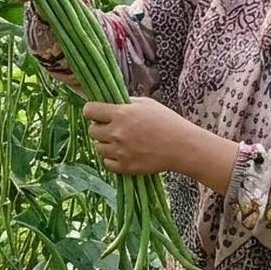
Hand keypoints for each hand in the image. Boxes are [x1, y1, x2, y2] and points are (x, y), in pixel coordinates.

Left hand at [84, 98, 238, 193]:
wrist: (181, 146)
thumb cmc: (166, 121)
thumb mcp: (146, 103)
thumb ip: (125, 103)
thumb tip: (109, 102)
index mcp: (121, 113)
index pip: (89, 110)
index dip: (92, 111)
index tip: (97, 113)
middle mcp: (116, 132)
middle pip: (92, 131)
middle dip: (99, 128)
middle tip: (112, 128)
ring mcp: (120, 151)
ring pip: (98, 148)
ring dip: (106, 144)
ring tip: (121, 141)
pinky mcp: (125, 167)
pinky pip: (107, 163)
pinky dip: (112, 158)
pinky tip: (124, 153)